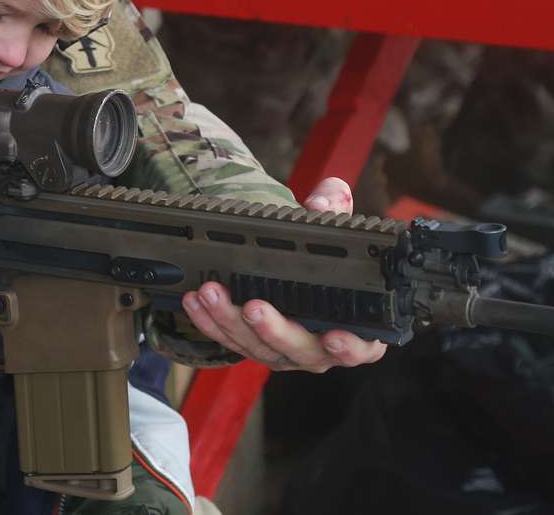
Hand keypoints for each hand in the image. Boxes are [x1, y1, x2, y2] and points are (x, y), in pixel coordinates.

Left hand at [181, 177, 387, 372]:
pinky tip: (194, 302)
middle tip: (253, 307)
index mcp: (354, 328)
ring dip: (230, 320)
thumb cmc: (321, 256)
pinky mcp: (250, 346)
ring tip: (211, 293)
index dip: (349, 347)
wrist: (293, 268)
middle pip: (298, 348)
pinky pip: (228, 339)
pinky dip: (209, 322)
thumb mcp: (332, 225)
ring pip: (256, 345)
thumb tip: (322, 203)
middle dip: (273, 329)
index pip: (359, 348)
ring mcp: (282, 350)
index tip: (334, 336)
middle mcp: (318, 347)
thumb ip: (334, 207)